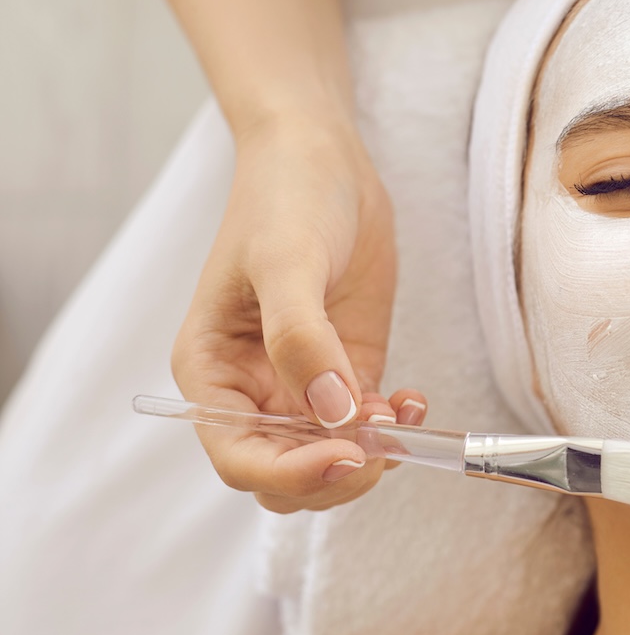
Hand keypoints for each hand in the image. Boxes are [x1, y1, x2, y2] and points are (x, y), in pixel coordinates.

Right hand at [171, 114, 424, 511]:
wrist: (322, 160)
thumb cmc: (286, 201)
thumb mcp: (286, 263)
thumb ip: (302, 342)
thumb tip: (331, 416)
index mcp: (211, 373)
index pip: (240, 458)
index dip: (292, 472)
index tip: (348, 456)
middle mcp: (251, 390)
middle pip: (285, 475)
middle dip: (336, 475)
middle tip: (384, 445)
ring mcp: (302, 385)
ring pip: (329, 461)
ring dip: (371, 455)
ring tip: (402, 413)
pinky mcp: (347, 371)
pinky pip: (366, 427)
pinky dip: (393, 428)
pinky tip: (413, 401)